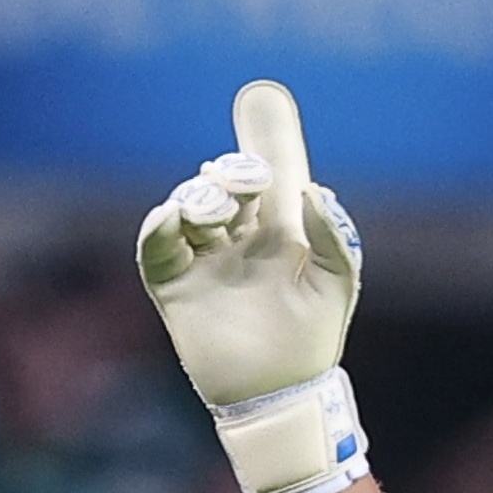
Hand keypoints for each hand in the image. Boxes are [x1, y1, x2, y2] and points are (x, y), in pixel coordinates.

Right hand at [136, 81, 369, 492]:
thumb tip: (317, 189)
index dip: (266, 142)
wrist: (278, 392)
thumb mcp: (336, 283)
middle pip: (223, 185)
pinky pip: (157, 248)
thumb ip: (333, 235)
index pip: (269, 178)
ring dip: (201, 197)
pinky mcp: (176, 288)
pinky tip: (176, 220)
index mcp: (278, 234)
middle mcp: (237, 242)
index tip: (261, 101)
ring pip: (189, 209)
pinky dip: (160, 228)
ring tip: (219, 211)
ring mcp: (204, 262)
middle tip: (246, 174)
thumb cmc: (312, 340)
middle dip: (230, 169)